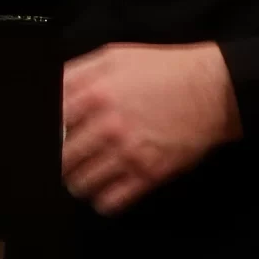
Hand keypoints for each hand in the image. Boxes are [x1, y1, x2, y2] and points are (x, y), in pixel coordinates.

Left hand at [61, 42, 242, 214]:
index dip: (45, 132)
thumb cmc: (164, 70)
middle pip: (61, 157)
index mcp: (95, 94)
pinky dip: (102, 200)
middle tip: (61, 160)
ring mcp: (128, 153)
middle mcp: (107, 127)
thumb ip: (78, 73)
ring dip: (76, 181)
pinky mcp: (148, 174)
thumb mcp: (114, 57)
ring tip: (78, 177)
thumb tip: (51, 88)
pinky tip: (103, 191)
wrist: (213, 90)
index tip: (46, 136)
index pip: (51, 122)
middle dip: (57, 160)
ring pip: (82, 183)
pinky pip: (112, 200)